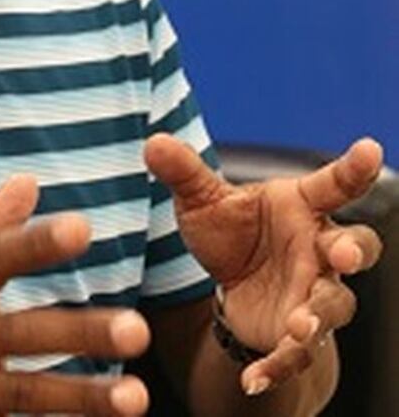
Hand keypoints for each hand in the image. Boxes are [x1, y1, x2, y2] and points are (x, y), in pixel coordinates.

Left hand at [144, 134, 383, 393]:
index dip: (353, 168)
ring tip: (299, 325)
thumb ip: (183, 173)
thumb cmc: (229, 229)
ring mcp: (314, 292)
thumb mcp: (201, 201)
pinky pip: (298, 354)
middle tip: (339, 253)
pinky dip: (279, 367)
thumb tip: (153, 141)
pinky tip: (253, 379)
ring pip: (335, 304)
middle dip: (352, 250)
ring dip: (319, 314)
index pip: (333, 185)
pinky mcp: (297, 332)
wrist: (229, 279)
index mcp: (300, 206)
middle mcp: (317, 248)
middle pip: (355, 246)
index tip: (368, 147)